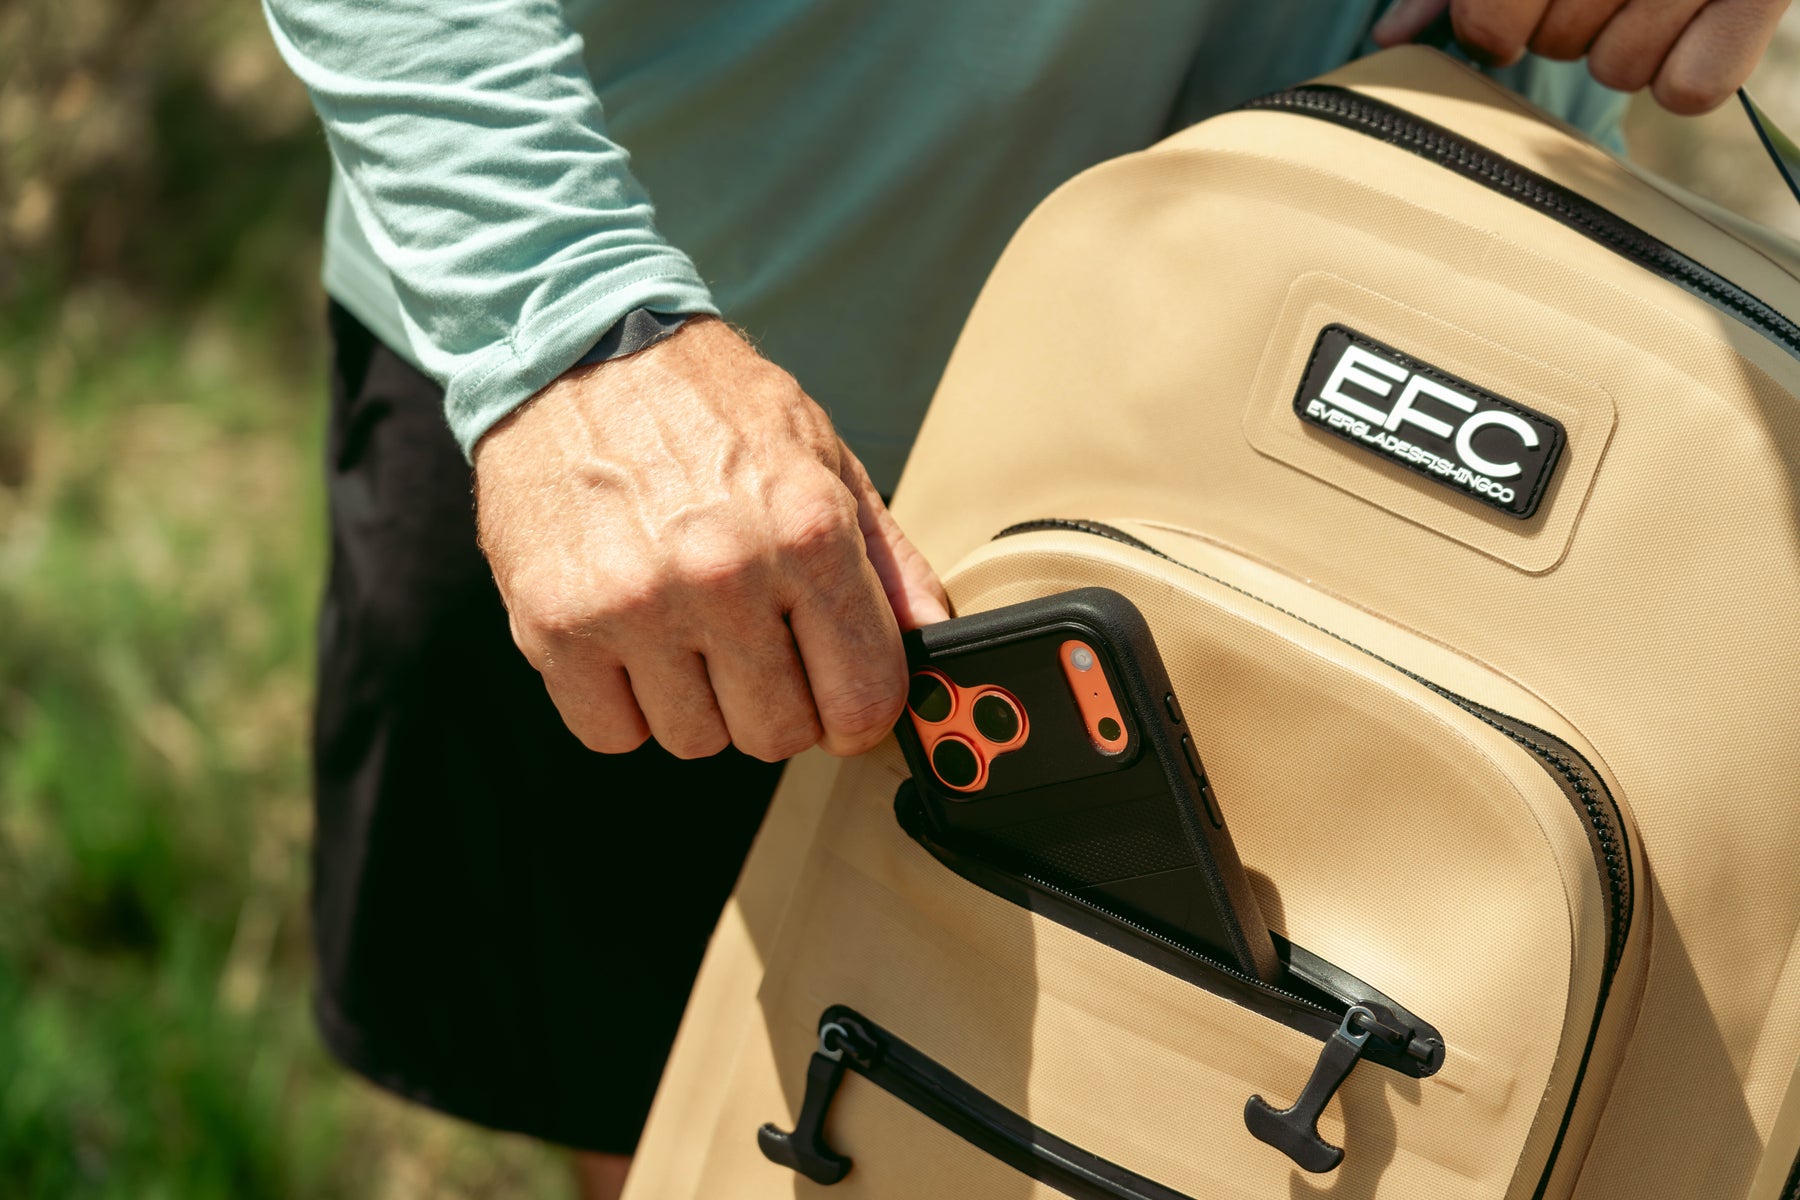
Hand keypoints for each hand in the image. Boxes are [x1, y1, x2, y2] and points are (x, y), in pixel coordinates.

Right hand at [474, 317, 949, 761]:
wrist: (574, 350)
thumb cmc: (706, 405)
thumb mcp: (822, 456)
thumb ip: (886, 557)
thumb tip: (930, 632)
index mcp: (807, 531)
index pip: (864, 698)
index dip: (859, 714)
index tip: (840, 701)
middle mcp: (723, 574)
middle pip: (778, 734)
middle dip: (775, 703)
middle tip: (750, 646)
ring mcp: (634, 605)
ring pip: (695, 741)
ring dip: (696, 701)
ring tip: (682, 626)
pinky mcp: (554, 625)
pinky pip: (611, 733)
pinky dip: (621, 704)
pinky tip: (628, 641)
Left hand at [1373, 0, 1787, 113]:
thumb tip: (1388, 40)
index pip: (1488, 27)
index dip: (1492, 26)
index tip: (1513, 8)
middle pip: (1556, 47)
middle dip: (1566, 22)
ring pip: (1618, 72)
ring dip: (1626, 41)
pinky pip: (1690, 90)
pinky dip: (1688, 69)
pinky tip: (1694, 21)